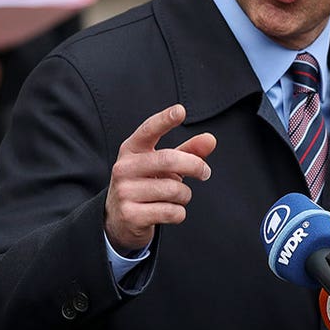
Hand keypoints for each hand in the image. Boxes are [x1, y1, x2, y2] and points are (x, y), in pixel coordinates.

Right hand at [105, 104, 216, 254]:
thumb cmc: (146, 184)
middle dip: (195, 166)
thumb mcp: (163, 166)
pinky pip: (171, 212)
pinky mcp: (131, 215)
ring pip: (174, 190)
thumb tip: (210, 140)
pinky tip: (168, 211)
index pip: (148, 130)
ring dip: (185, 195)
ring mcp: (124, 192)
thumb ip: (187, 152)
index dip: (164, 120)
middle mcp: (124, 168)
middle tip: (205, 172)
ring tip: (176, 197)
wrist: (119, 219)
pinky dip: (178, 213)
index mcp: (131, 150)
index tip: (180, 110)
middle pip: (169, 160)